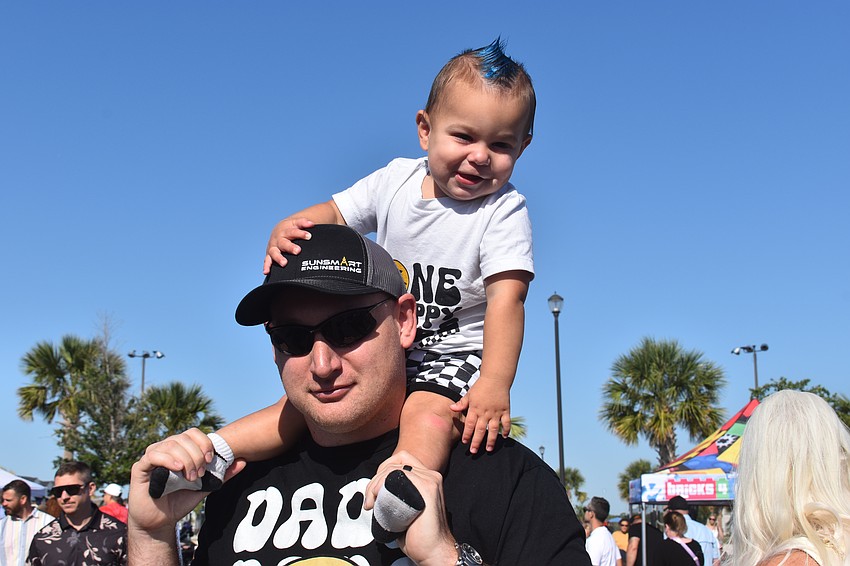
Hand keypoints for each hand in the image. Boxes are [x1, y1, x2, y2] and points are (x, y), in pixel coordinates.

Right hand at [128, 428, 245, 536]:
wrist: (160, 522)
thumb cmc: (180, 501)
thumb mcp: (205, 487)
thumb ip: (222, 475)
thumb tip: (244, 462)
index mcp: (179, 449)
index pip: (193, 433)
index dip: (204, 443)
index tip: (210, 460)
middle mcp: (165, 449)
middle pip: (183, 437)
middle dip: (196, 454)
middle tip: (200, 474)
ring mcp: (152, 457)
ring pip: (170, 444)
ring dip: (185, 459)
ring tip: (191, 477)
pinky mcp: (140, 468)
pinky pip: (153, 454)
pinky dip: (167, 458)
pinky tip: (177, 468)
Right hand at [263, 217, 315, 273]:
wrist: (278, 230)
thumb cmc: (290, 228)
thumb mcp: (296, 223)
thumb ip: (304, 223)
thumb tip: (311, 224)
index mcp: (285, 230)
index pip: (293, 232)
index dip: (301, 234)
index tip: (308, 236)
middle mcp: (278, 239)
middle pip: (284, 243)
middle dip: (290, 247)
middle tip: (297, 251)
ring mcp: (273, 247)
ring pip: (274, 252)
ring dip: (278, 258)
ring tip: (284, 263)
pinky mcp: (269, 254)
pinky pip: (267, 260)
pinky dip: (266, 266)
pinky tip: (266, 271)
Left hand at [364, 452, 457, 565]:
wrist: (434, 552)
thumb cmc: (418, 536)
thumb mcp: (406, 509)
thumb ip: (396, 494)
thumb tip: (376, 491)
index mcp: (427, 478)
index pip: (401, 459)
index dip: (383, 470)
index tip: (374, 492)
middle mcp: (430, 476)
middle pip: (394, 462)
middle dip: (375, 479)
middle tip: (369, 501)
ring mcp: (429, 480)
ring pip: (393, 469)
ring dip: (375, 484)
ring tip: (371, 504)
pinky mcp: (426, 488)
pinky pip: (397, 476)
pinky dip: (381, 486)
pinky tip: (376, 502)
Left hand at [450, 381, 509, 452]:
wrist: (495, 378)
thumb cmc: (481, 386)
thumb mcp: (469, 394)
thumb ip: (461, 403)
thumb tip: (451, 408)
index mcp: (475, 408)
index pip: (469, 424)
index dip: (467, 434)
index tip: (465, 443)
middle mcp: (485, 412)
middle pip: (480, 429)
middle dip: (476, 441)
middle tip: (474, 451)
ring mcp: (496, 412)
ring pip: (493, 429)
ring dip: (491, 440)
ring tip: (488, 449)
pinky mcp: (505, 410)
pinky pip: (506, 422)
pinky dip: (506, 430)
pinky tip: (504, 437)